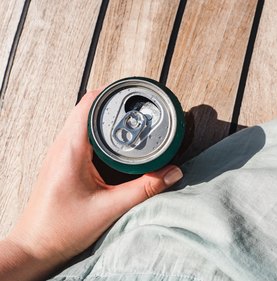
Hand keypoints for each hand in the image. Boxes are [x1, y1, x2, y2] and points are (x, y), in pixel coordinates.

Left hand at [0, 89, 182, 279]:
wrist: (35, 246)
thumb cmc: (62, 229)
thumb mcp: (109, 208)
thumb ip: (145, 189)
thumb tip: (172, 173)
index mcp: (71, 149)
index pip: (88, 104)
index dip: (112, 93)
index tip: (134, 94)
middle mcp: (62, 145)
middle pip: (88, 107)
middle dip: (114, 103)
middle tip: (138, 107)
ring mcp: (60, 152)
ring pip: (83, 119)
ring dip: (106, 116)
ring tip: (130, 120)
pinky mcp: (63, 161)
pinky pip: (80, 133)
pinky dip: (99, 130)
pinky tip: (114, 142)